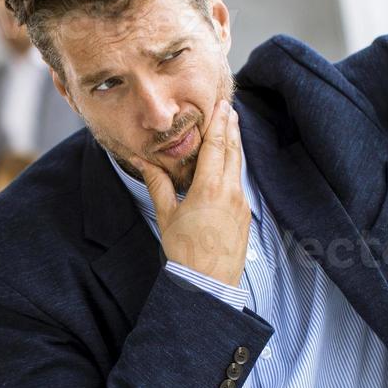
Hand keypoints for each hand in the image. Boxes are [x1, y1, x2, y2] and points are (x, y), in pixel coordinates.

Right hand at [135, 99, 250, 286]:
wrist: (208, 283)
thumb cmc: (184, 251)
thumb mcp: (166, 215)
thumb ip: (157, 183)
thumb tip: (142, 161)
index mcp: (209, 189)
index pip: (216, 146)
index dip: (218, 123)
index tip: (221, 105)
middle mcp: (230, 192)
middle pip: (233, 151)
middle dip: (231, 127)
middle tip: (229, 108)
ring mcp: (241, 203)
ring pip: (239, 166)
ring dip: (234, 145)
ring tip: (231, 128)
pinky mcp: (245, 214)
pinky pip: (240, 183)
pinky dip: (235, 166)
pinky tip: (229, 163)